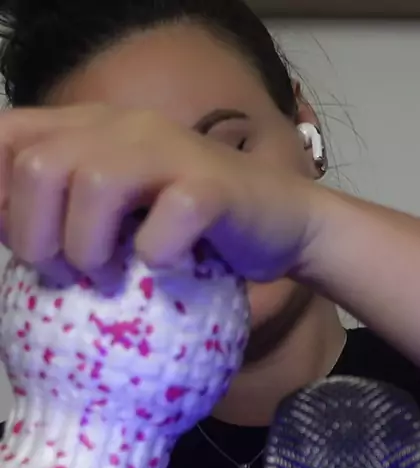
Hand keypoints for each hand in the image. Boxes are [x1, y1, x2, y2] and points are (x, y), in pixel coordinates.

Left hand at [0, 104, 320, 285]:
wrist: (283, 227)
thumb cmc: (194, 231)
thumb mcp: (120, 218)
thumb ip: (66, 211)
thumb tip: (9, 234)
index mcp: (94, 130)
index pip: (9, 137)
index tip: (25, 246)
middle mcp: (126, 128)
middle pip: (40, 166)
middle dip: (37, 236)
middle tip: (67, 273)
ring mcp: (172, 151)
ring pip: (95, 183)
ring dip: (88, 248)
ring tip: (109, 276)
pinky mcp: (214, 186)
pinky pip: (167, 218)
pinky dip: (158, 255)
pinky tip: (169, 268)